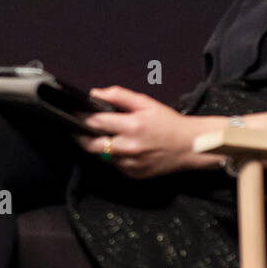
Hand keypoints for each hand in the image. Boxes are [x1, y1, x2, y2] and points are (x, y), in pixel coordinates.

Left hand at [73, 86, 204, 177]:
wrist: (190, 146)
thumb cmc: (168, 123)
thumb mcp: (146, 103)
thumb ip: (119, 95)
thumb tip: (96, 93)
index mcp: (132, 126)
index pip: (95, 122)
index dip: (82, 117)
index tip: (76, 114)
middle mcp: (129, 147)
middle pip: (91, 144)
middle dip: (81, 136)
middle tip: (78, 129)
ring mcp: (130, 163)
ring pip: (102, 156)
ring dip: (100, 146)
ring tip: (107, 137)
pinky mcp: (133, 174)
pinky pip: (115, 165)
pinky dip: (114, 157)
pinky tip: (123, 149)